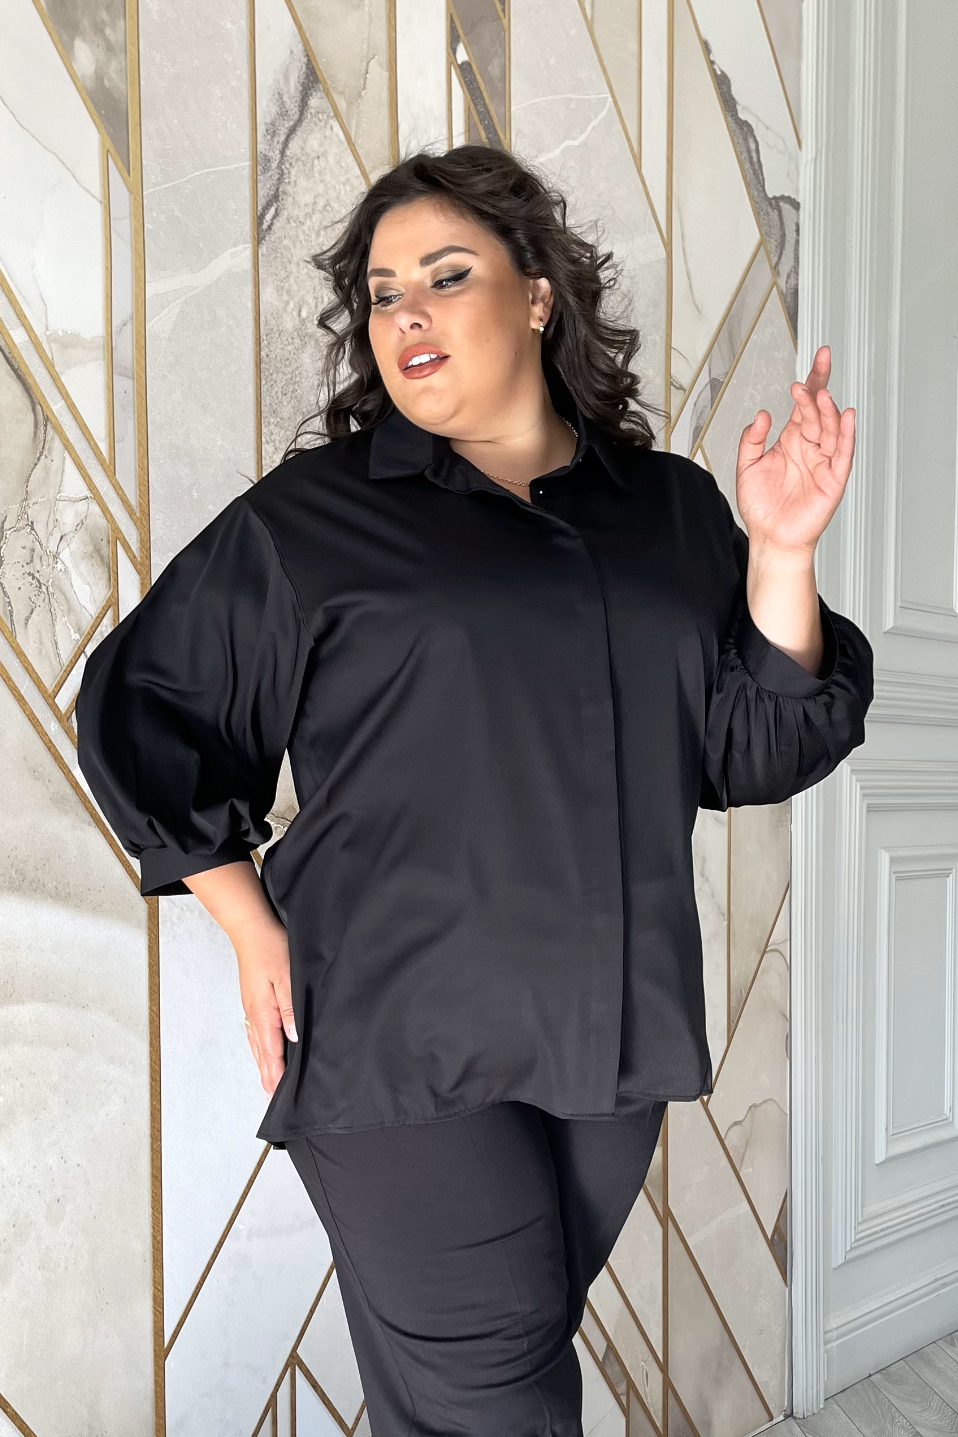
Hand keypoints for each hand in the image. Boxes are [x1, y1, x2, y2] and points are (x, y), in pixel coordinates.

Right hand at [182, 860, 298, 1097]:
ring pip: (256, 1043)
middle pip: (261, 1052)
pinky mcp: (252, 999)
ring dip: (262, 1064)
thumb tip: (293, 1037)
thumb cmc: (271, 948)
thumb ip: (290, 1009)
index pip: (271, 1051)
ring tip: (267, 1082)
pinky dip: (258, 1047)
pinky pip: (254, 1031)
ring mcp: (250, 1007)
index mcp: (263, 1012)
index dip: (277, 1074)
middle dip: (267, 1076)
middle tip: (272, 1099)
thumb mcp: (287, 977)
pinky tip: (261, 1050)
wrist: (250, 928)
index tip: (280, 1096)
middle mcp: (254, 1014)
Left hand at [736, 344, 854, 558]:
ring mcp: (824, 462)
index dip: (813, 380)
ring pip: (829, 429)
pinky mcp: (833, 479)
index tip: (820, 357)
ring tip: (819, 395)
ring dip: (826, 411)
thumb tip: (762, 415)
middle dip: (816, 392)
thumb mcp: (747, 466)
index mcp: (792, 440)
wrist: (770, 537)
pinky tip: (846, 416)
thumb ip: (751, 439)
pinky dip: (845, 434)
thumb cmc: (762, 506)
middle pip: (818, 412)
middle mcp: (810, 447)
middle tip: (807, 381)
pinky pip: (842, 453)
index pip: (805, 404)